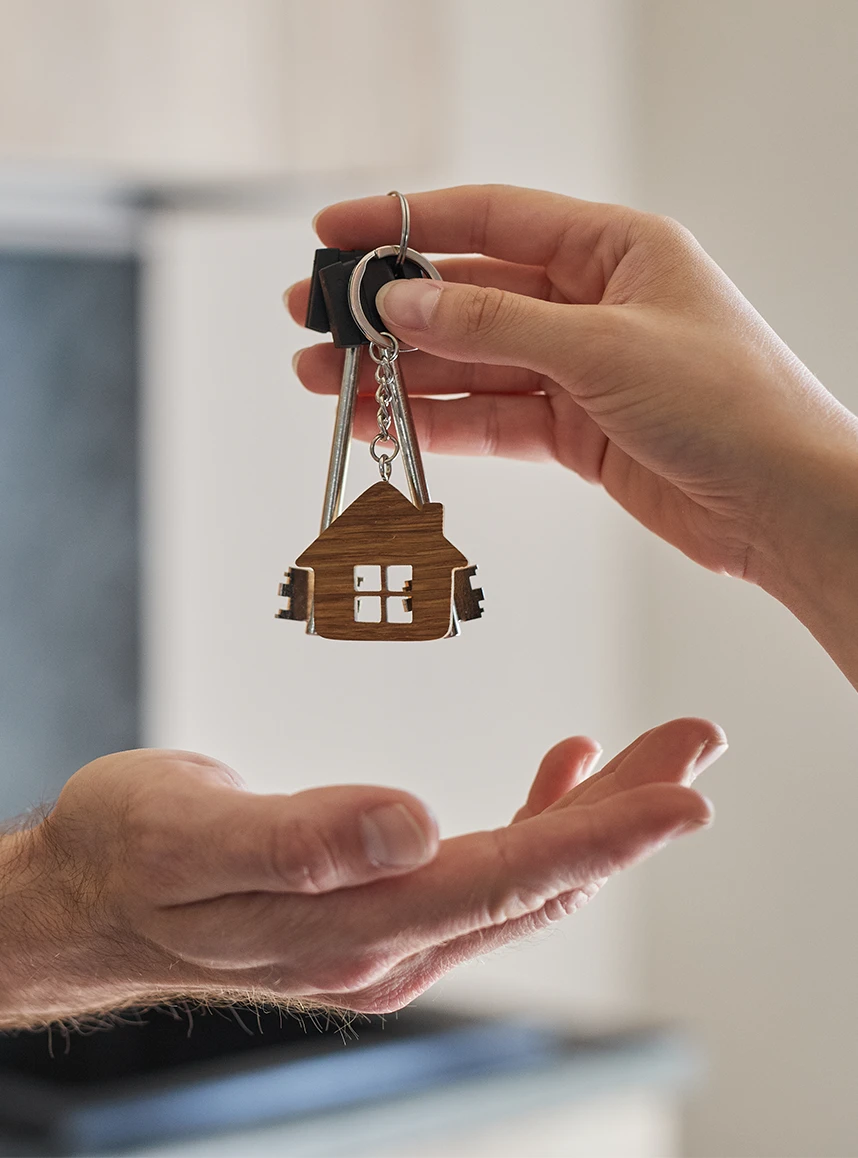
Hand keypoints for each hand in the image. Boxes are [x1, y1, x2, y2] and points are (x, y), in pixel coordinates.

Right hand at [0, 720, 722, 1025]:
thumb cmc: (125, 855)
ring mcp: (383, 937)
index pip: (500, 882)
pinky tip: (559, 775)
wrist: (86, 897)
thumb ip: (302, 837)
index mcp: (347, 927)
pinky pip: (481, 874)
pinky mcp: (377, 913)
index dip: (597, 839)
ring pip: (519, 879)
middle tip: (693, 749)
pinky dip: (535, 822)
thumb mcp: (189, 833)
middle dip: (625, 817)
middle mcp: (382, 946)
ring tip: (652, 758)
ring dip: (594, 819)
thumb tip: (411, 825)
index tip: (678, 798)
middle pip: (533, 882)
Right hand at [287, 186, 857, 632]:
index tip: (338, 230)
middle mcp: (592, 304)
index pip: (491, 218)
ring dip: (401, 375)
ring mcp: (580, 370)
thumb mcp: (604, 348)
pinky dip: (440, 421)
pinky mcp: (574, 431)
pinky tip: (387, 421)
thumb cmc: (732, 405)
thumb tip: (404, 303)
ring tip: (330, 383)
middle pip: (468, 295)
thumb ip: (495, 325)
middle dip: (390, 312)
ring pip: (471, 364)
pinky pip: (491, 418)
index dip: (406, 222)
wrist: (783, 506)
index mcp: (615, 250)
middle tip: (318, 322)